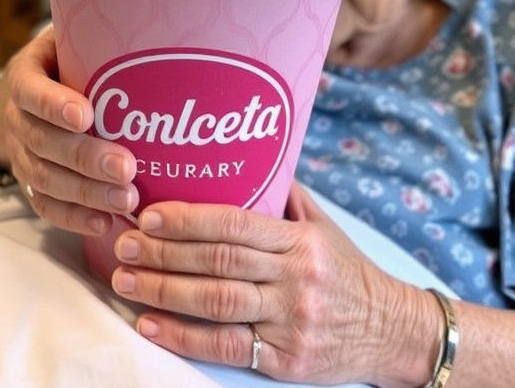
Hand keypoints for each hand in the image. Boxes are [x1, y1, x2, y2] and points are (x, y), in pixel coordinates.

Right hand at [0, 25, 138, 234]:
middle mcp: (17, 118)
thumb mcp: (69, 37)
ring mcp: (22, 153)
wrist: (27, 94)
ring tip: (126, 199)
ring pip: (46, 178)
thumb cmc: (64, 59)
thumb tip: (147, 22)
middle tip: (126, 167)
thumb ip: (94, 36)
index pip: (32, 91)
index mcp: (26, 76)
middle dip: (85, 158)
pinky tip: (104, 223)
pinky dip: (74, 217)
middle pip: (44, 143)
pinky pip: (46, 205)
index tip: (86, 114)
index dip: (55, 105)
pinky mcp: (32, 181)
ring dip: (87, 193)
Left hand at [109, 183, 436, 385]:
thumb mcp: (324, 226)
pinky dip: (182, 337)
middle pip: (219, 262)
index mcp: (301, 241)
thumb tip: (249, 155)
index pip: (236, 224)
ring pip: (216, 304)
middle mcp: (295, 278)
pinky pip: (226, 347)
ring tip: (124, 280)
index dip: (189, 219)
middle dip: (164, 253)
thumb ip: (285, 196)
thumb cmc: (348, 271)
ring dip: (163, 291)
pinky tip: (150, 324)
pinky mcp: (285, 360)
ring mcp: (290, 321)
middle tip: (122, 244)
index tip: (149, 214)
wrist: (392, 330)